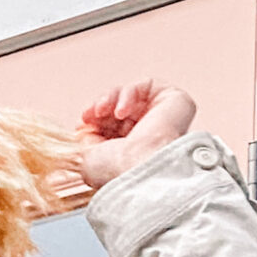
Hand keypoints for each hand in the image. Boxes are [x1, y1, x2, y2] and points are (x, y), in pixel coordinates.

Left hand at [74, 80, 197, 188]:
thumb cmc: (115, 171)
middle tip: (91, 114)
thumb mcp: (86, 158)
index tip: (83, 120)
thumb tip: (83, 126)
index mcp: (129, 150)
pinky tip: (121, 111)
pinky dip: (128, 93)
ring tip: (102, 111)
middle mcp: (146, 134)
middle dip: (101, 106)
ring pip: (130, 94)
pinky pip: (146, 85)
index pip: (111, 123)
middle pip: (119, 106)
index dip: (95, 117)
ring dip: (111, 98)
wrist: (138, 169)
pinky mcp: (173, 100)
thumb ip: (86, 139)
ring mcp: (161, 117)